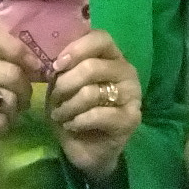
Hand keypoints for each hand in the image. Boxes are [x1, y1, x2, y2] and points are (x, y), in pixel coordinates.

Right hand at [0, 23, 34, 163]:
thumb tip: (37, 64)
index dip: (22, 51)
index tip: (35, 67)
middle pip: (12, 72)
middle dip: (25, 90)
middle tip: (21, 99)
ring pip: (10, 99)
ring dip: (14, 111)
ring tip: (2, 112)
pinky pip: (1, 121)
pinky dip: (3, 126)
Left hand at [47, 30, 141, 180]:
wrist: (87, 150)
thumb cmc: (74, 112)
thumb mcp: (63, 86)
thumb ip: (64, 68)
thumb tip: (58, 62)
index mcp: (112, 58)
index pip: (101, 38)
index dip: (76, 49)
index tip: (57, 66)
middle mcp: (127, 73)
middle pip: (91, 67)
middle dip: (65, 85)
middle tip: (55, 99)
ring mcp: (132, 96)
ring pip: (91, 92)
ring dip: (67, 106)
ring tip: (61, 115)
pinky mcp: (130, 120)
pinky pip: (97, 114)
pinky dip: (77, 121)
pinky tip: (73, 126)